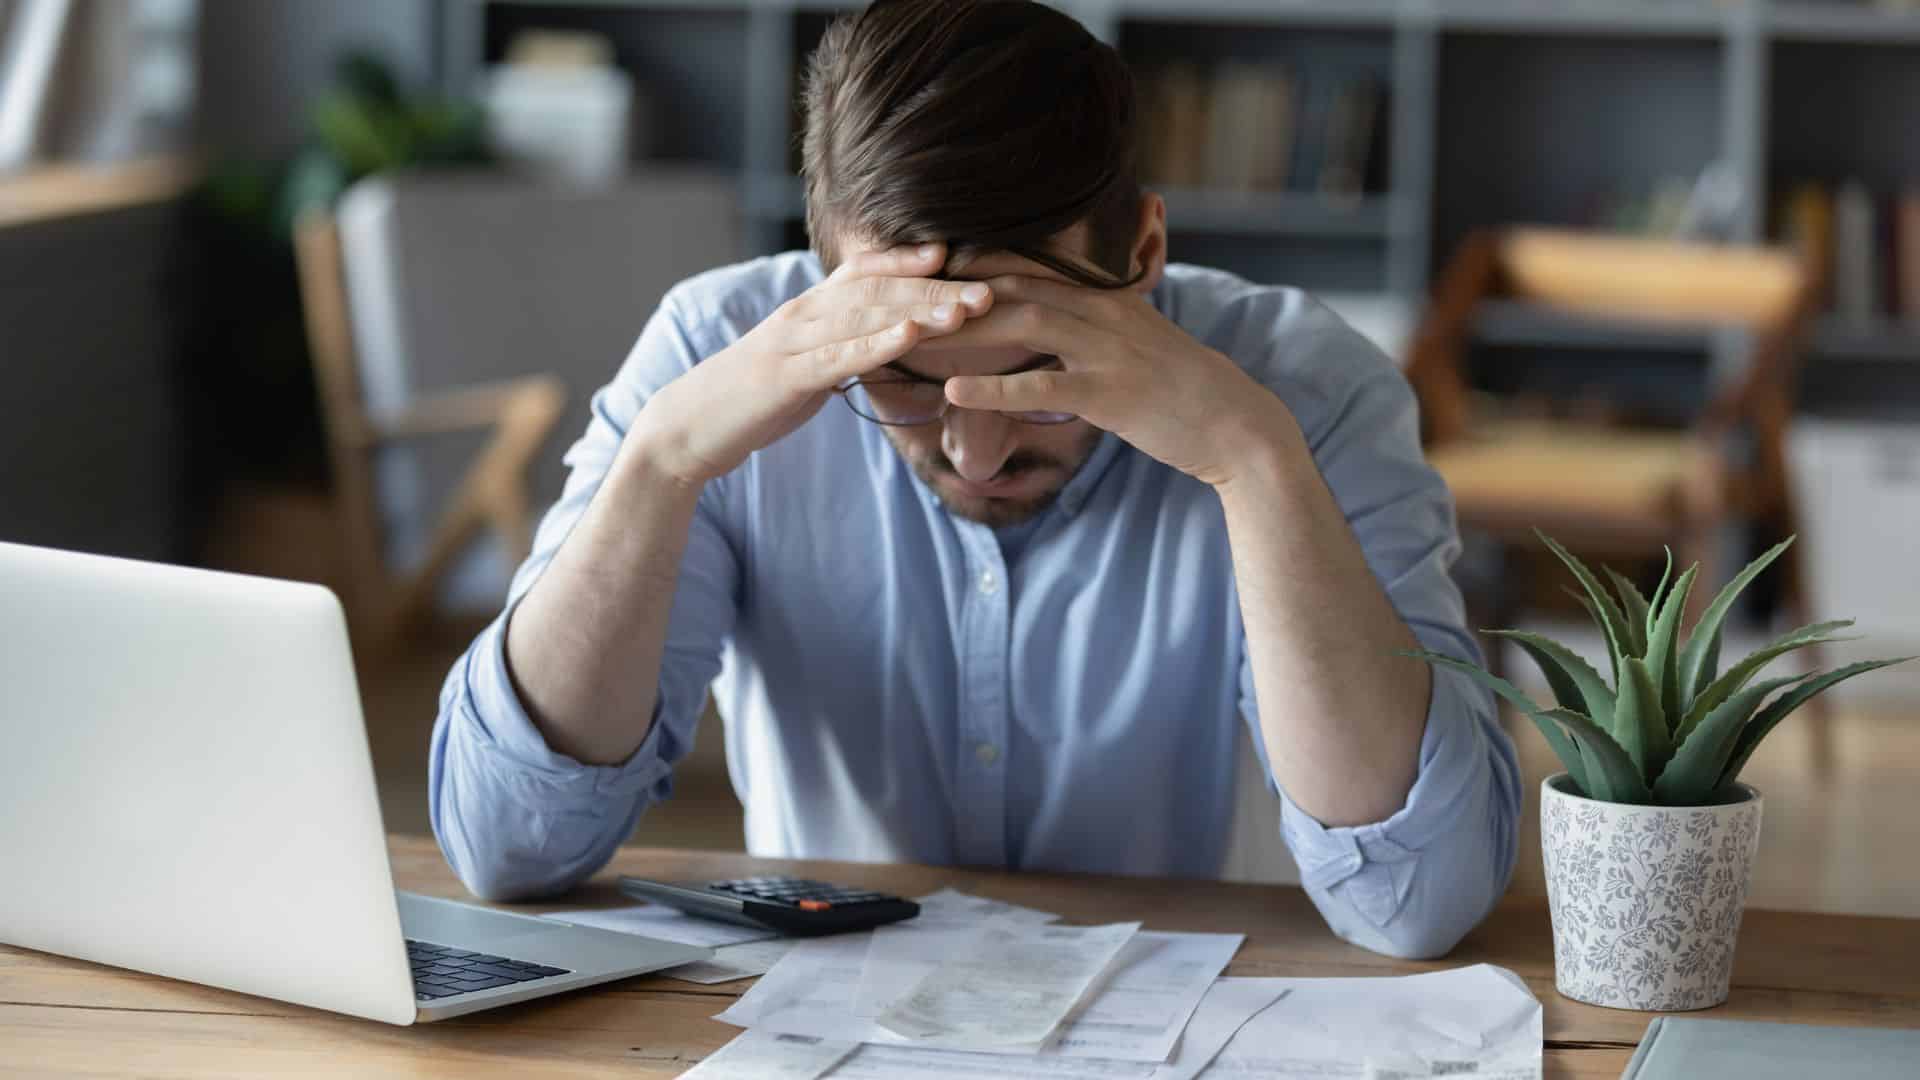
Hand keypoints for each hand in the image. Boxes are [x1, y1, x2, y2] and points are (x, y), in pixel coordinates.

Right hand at [632, 243, 992, 485]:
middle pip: (878, 290)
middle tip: (989, 288)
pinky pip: (839, 354)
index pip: (862, 273)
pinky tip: (912, 336)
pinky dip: (878, 342)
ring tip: (967, 310)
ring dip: (921, 309)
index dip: (906, 260)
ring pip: (866, 316)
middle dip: (935, 288)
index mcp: (807, 311)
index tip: (953, 254)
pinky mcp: (786, 375)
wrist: (690, 427)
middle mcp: (802, 314)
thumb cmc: (751, 400)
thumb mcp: (802, 368)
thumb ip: (838, 351)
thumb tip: (878, 349)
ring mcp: (793, 341)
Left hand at [929, 276, 1300, 487]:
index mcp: (1108, 297)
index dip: (978, 265)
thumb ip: (1101, 322)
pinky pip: (1042, 386)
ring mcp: (1107, 351)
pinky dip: (994, 389)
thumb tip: (1062, 318)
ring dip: (966, 331)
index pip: (1032, 269)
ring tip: (915, 339)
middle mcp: (1105, 313)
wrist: (1234, 424)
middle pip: (1017, 288)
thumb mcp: (1140, 340)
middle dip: (959, 291)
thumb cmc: (1182, 389)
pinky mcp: (1109, 394)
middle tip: (905, 299)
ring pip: (1024, 325)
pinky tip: (954, 393)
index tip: (930, 269)